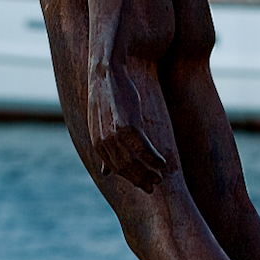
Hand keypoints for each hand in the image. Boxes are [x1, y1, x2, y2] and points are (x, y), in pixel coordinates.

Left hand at [86, 63, 170, 192]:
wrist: (106, 74)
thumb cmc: (106, 99)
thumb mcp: (100, 126)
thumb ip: (103, 150)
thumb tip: (105, 173)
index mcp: (97, 144)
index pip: (116, 170)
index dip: (131, 179)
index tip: (144, 185)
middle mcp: (104, 142)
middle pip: (125, 169)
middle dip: (141, 180)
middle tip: (154, 185)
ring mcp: (114, 135)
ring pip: (134, 161)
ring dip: (149, 172)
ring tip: (160, 177)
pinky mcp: (127, 126)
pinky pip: (143, 148)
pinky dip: (154, 159)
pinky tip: (162, 163)